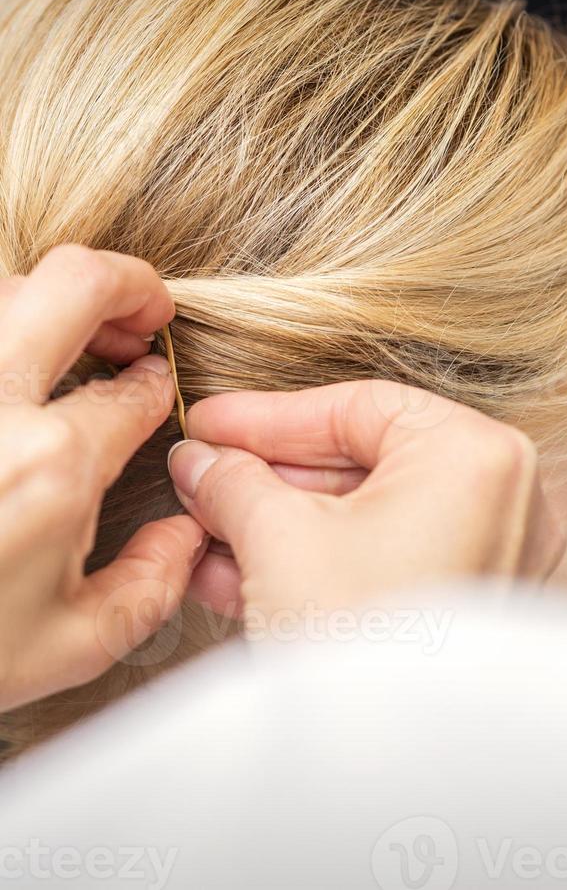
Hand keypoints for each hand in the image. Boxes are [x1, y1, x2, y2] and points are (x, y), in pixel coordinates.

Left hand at [0, 245, 206, 711]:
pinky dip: (6, 324)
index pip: (130, 392)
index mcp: (51, 465)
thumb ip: (152, 585)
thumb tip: (186, 535)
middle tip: (147, 311)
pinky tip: (18, 360)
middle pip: (74, 283)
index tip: (156, 386)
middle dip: (130, 284)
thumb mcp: (70, 644)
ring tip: (80, 329)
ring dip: (57, 297)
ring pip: (8, 287)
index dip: (157, 385)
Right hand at [168, 380, 564, 621]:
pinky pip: (379, 560)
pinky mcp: (460, 606)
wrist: (387, 773)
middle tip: (202, 479)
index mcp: (471, 455)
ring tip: (206, 534)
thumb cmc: (355, 642)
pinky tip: (237, 574)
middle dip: (265, 479)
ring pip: (362, 516)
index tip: (209, 424)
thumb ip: (234, 480)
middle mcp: (498, 499)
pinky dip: (312, 561)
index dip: (268, 416)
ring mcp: (487, 555)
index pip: (355, 406)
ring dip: (276, 524)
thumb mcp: (277, 538)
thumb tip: (200, 459)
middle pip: (358, 462)